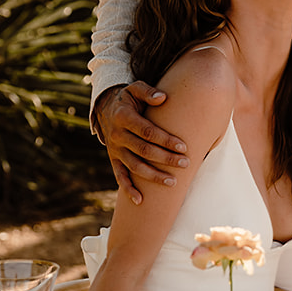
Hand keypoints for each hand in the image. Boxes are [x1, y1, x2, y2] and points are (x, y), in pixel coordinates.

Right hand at [94, 81, 187, 203]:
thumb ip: (148, 92)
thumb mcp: (135, 89)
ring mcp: (114, 149)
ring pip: (134, 167)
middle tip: (185, 164)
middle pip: (144, 151)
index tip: (184, 147)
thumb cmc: (129, 98)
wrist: (106, 107)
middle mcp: (117, 135)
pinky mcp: (113, 159)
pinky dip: (128, 189)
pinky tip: (140, 201)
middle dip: (166, 159)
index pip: (148, 132)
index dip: (166, 140)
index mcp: (123, 117)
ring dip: (153, 176)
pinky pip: (120, 176)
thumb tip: (163, 98)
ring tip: (172, 182)